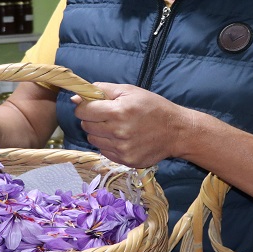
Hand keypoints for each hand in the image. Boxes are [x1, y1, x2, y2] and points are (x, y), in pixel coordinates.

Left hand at [71, 83, 188, 168]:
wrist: (176, 131)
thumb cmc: (152, 107)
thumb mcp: (129, 90)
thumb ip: (101, 90)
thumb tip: (75, 98)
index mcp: (118, 111)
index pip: (83, 111)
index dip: (84, 107)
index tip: (91, 106)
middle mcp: (118, 132)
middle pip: (86, 126)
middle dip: (92, 119)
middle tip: (107, 115)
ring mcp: (122, 149)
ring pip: (93, 140)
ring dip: (99, 133)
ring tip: (116, 127)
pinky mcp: (126, 160)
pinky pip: (104, 151)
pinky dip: (108, 144)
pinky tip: (122, 138)